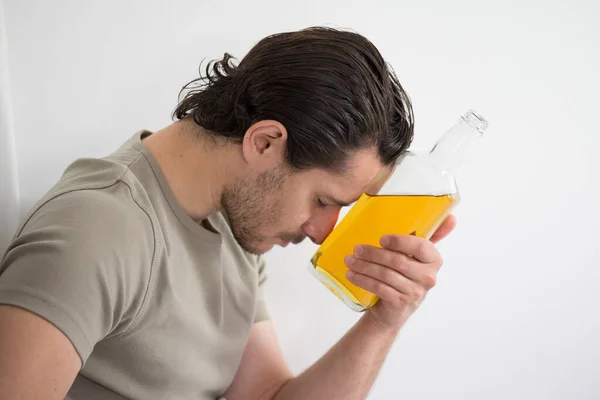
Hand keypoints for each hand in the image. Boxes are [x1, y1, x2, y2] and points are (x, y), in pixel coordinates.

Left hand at [345, 215, 456, 331]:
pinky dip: (363, 280)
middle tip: (357, 248)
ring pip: (386, 275)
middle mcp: (428, 277)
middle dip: (374, 253)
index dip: (401, 241)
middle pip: (398, 261)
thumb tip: (452, 217)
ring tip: (350, 260)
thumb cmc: (405, 275)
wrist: (394, 309)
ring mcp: (415, 292)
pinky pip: (379, 288)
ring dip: (364, 266)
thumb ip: (431, 235)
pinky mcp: (401, 304)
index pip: (422, 247)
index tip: (382, 238)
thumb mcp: (417, 256)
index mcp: (434, 260)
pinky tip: (352, 274)